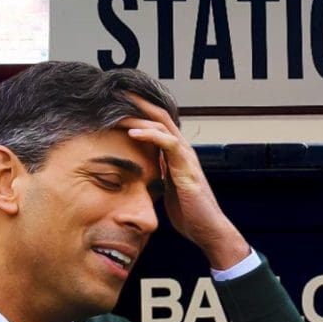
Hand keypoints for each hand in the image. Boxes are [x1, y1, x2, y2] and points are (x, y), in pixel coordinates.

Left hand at [121, 95, 249, 268]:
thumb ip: (158, 174)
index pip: (157, 123)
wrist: (207, 229)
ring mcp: (186, 157)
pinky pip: (169, 143)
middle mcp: (183, 150)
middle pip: (160, 116)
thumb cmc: (189, 212)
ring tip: (117, 110)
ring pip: (162, 125)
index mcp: (177, 153)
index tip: (117, 102)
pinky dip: (150, 136)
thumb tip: (140, 171)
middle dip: (138, 103)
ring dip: (138, 117)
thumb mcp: (167, 188)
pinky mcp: (186, 168)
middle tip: (115, 92)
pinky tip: (132, 133)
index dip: (139, 110)